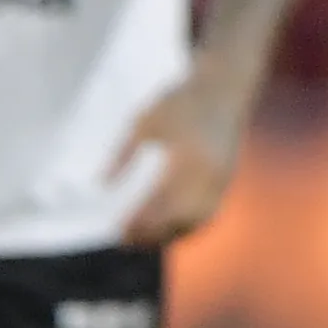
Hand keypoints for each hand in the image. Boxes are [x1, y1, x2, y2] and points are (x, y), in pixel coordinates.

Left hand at [105, 73, 250, 246]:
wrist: (224, 87)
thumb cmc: (180, 101)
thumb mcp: (145, 119)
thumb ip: (123, 152)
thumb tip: (101, 184)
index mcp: (188, 158)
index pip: (162, 201)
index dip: (140, 219)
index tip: (117, 228)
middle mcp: (210, 174)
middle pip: (180, 218)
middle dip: (152, 233)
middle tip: (124, 240)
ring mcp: (222, 180)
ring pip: (196, 221)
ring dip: (170, 235)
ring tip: (141, 240)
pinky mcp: (227, 181)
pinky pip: (208, 215)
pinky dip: (187, 227)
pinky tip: (165, 230)